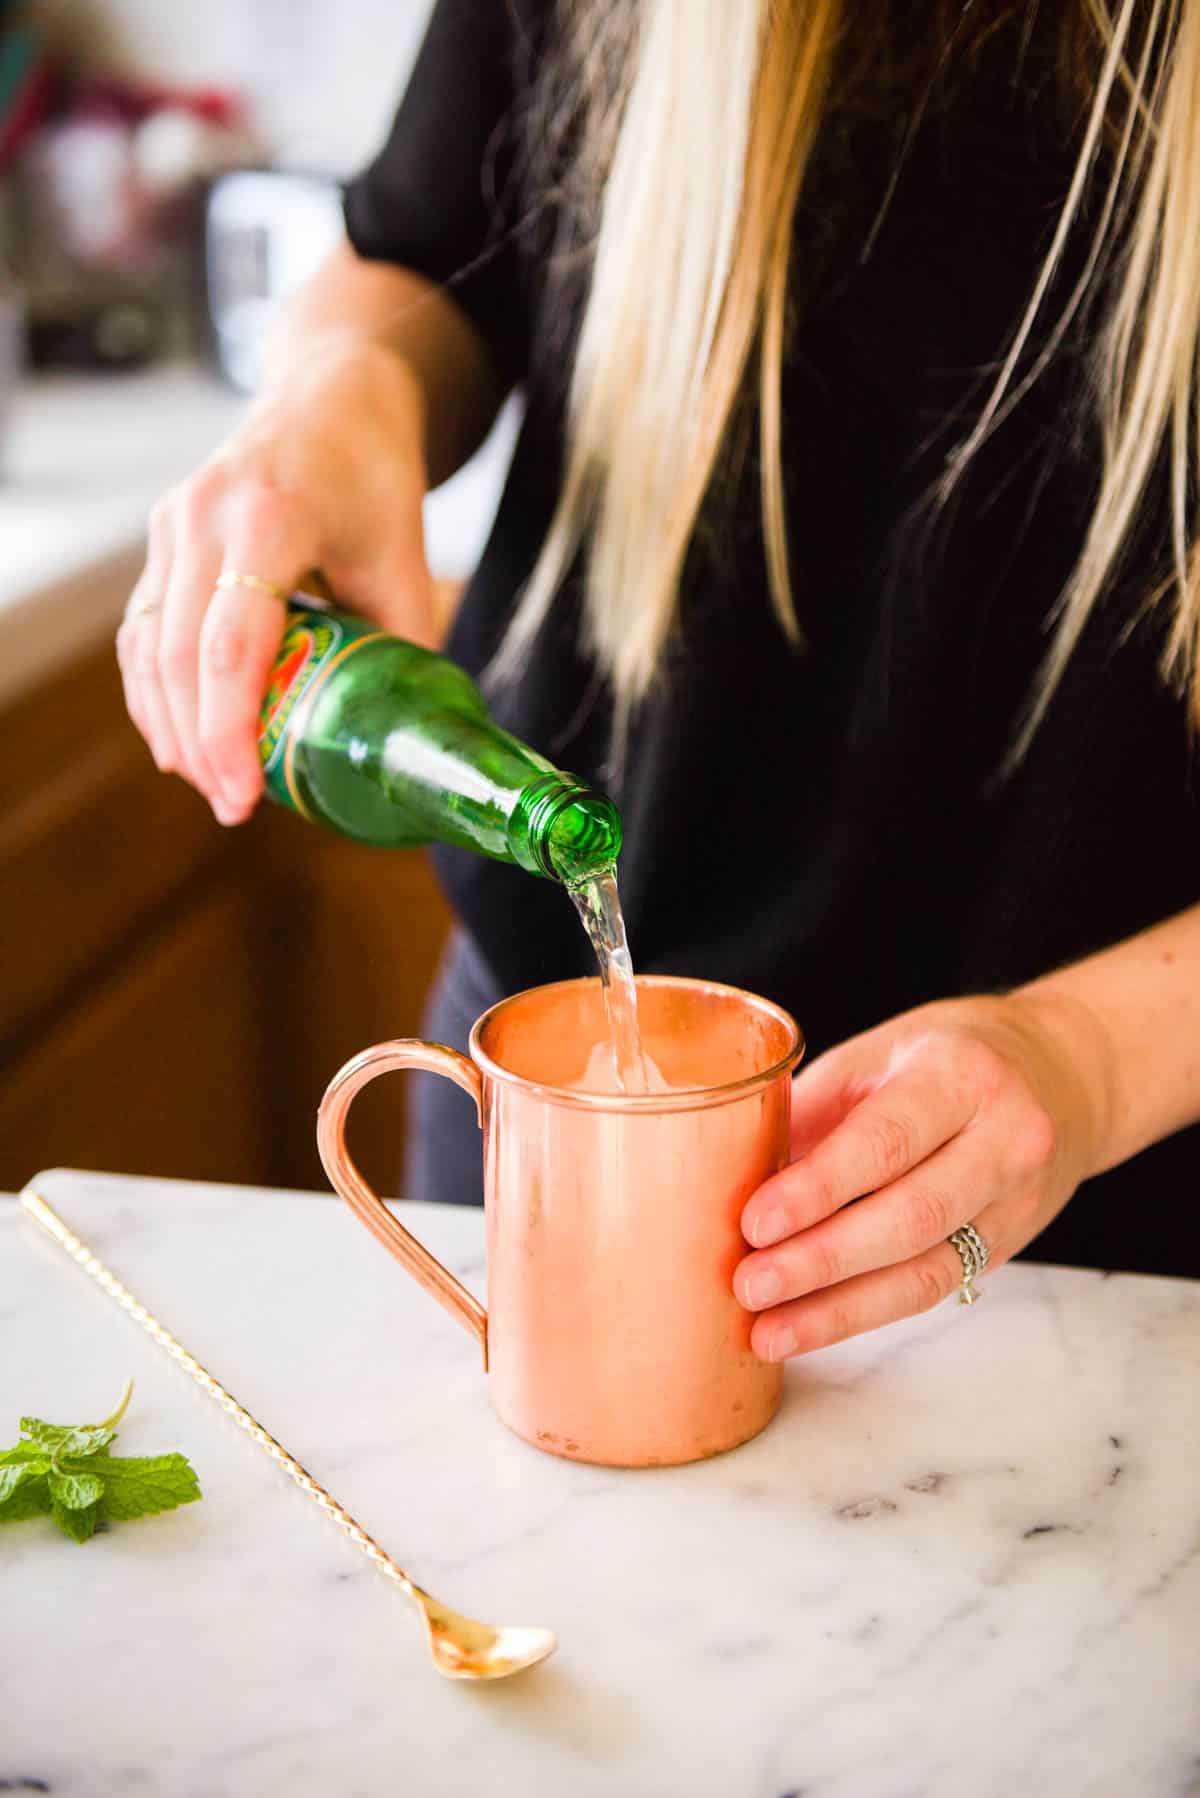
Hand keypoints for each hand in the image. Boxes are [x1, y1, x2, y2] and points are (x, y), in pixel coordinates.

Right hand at [117, 335, 435, 824]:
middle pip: (179, 657)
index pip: (230, 645)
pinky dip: (156, 689)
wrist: (330, 396)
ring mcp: (173, 526)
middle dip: (199, 745)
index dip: (229, 730)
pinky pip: (144, 628)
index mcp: (268, 517)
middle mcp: (204, 517)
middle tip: (234, 806)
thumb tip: (407, 737)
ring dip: (170, 724)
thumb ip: (403, 645)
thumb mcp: (406, 559)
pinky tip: (181, 737)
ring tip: (210, 783)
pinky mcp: (162, 540)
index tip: (245, 794)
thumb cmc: (375, 476)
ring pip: (148, 647)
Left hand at [735, 989, 1114, 1359]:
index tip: (753, 1223)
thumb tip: (727, 1178)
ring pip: (924, 1269)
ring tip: (767, 1331)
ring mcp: (1016, 1199)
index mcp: (959, 1074)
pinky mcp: (1010, 1243)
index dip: (817, 1189)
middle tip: (748, 1285)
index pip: (885, 1141)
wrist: (1058, 1072)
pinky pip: (933, 1287)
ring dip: (837, 1309)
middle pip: (909, 1216)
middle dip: (820, 1260)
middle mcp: (1005, 1137)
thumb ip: (813, 1113)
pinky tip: (808, 1326)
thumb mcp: (876, 1057)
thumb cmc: (941, 1058)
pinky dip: (864, 1312)